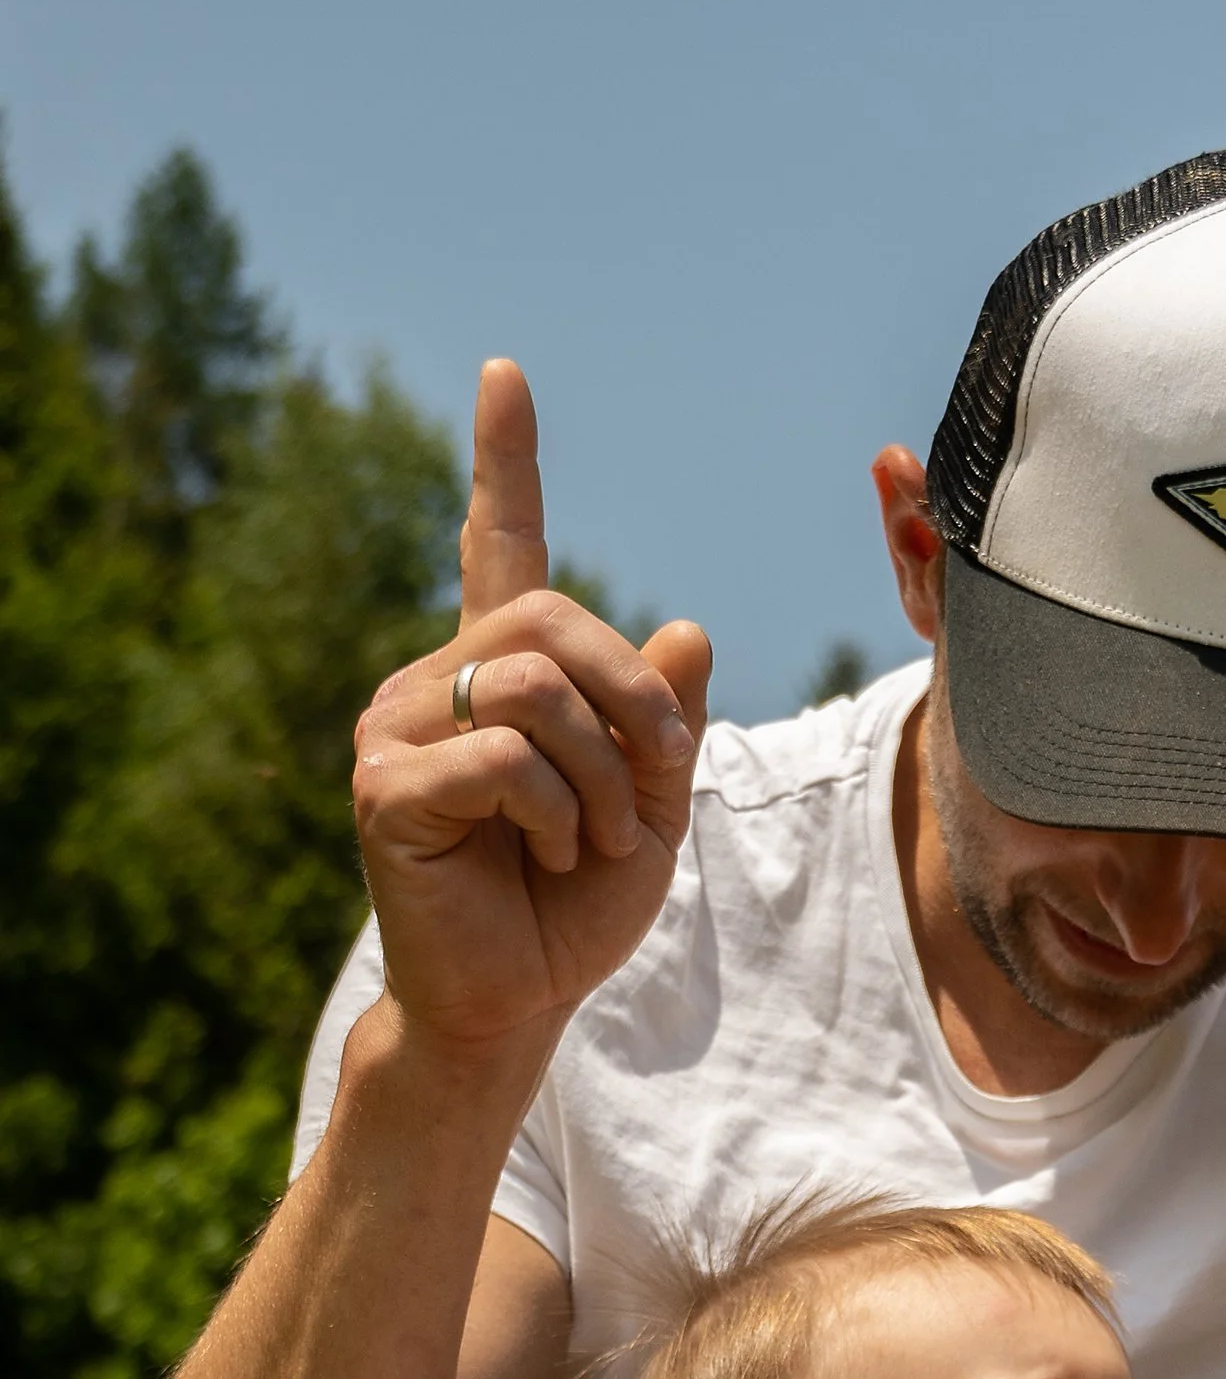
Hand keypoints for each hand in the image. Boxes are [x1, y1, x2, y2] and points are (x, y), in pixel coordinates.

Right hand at [349, 360, 713, 1068]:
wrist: (516, 1002)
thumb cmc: (573, 909)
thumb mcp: (652, 807)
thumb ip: (664, 721)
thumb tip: (687, 630)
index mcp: (496, 675)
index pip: (497, 547)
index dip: (502, 464)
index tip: (504, 377)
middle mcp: (433, 682)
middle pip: (553, 618)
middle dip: (633, 699)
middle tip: (657, 778)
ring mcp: (395, 728)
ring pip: (533, 686)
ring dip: (604, 774)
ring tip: (599, 839)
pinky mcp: (384, 786)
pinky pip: (504, 757)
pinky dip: (560, 811)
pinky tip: (552, 855)